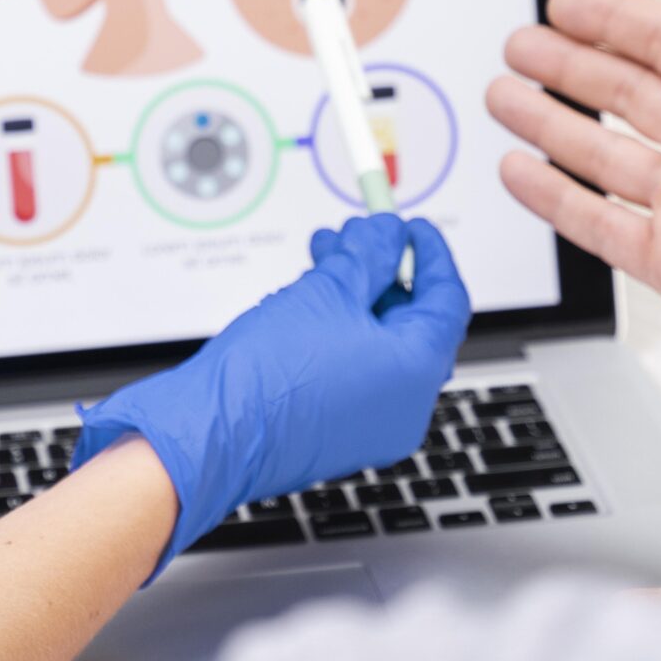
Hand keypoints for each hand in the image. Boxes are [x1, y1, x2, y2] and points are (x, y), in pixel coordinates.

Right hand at [71, 213, 470, 575]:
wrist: (213, 434)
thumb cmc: (268, 374)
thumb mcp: (327, 292)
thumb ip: (369, 256)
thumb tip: (389, 234)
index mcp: (417, 371)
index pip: (447, 299)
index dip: (429, 253)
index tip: (410, 226)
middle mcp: (406, 405)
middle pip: (411, 319)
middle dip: (380, 268)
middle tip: (355, 235)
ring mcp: (374, 423)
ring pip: (379, 342)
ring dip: (355, 294)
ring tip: (321, 255)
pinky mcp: (341, 430)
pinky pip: (357, 368)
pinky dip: (341, 329)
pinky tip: (310, 298)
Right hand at [487, 0, 660, 429]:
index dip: (614, 19)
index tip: (565, 2)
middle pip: (629, 93)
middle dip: (569, 65)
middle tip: (519, 45)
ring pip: (606, 155)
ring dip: (552, 124)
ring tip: (503, 97)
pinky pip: (604, 224)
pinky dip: (558, 200)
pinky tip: (521, 172)